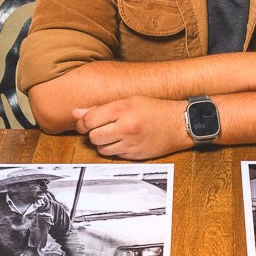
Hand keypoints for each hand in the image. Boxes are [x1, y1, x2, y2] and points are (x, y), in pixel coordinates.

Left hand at [73, 97, 192, 159]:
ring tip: (113, 134)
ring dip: (103, 143)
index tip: (84, 123)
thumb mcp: (128, 100)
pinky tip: (124, 141)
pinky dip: (114, 149)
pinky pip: (114, 155)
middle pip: (93, 137)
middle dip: (93, 134)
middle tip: (100, 128)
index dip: (82, 123)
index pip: (89, 119)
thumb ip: (100, 108)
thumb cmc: (154, 109)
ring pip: (101, 149)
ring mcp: (131, 143)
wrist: (179, 123)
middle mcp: (126, 126)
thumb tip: (76, 112)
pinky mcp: (135, 155)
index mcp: (123, 108)